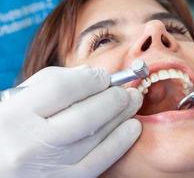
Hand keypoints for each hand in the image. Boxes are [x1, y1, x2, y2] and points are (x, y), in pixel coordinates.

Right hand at [0, 65, 142, 177]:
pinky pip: (101, 161)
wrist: (1, 167)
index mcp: (13, 117)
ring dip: (122, 115)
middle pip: (86, 113)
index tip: (104, 77)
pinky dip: (121, 141)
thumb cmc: (10, 130)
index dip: (91, 79)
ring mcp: (49, 167)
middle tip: (126, 90)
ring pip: (96, 135)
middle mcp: (30, 144)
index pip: (61, 88)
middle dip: (114, 97)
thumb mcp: (19, 103)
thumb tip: (92, 75)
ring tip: (133, 102)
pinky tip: (132, 127)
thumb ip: (51, 84)